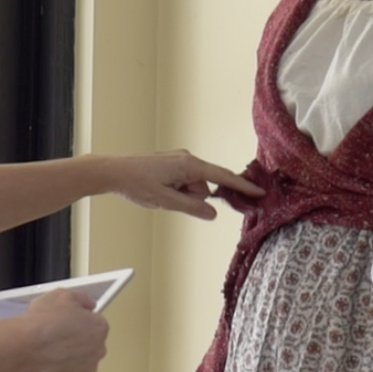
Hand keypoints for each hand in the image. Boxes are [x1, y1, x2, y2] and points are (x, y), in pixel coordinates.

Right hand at [18, 288, 109, 371]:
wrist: (25, 346)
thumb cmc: (42, 322)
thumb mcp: (62, 294)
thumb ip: (82, 298)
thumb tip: (88, 304)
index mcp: (99, 328)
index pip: (95, 325)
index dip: (79, 324)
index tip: (68, 325)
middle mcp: (98, 350)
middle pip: (91, 346)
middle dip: (78, 343)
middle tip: (58, 338)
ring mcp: (87, 370)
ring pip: (82, 364)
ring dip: (71, 360)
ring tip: (51, 353)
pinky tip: (49, 365)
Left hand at [99, 150, 264, 220]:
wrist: (113, 171)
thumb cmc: (136, 184)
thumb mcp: (166, 201)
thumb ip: (191, 207)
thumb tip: (212, 213)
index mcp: (189, 165)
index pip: (222, 177)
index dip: (242, 186)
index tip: (259, 192)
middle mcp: (187, 158)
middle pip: (205, 186)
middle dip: (192, 197)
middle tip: (168, 198)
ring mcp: (179, 160)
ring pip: (193, 186)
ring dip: (182, 195)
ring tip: (159, 193)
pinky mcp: (172, 163)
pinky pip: (184, 181)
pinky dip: (177, 190)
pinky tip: (159, 190)